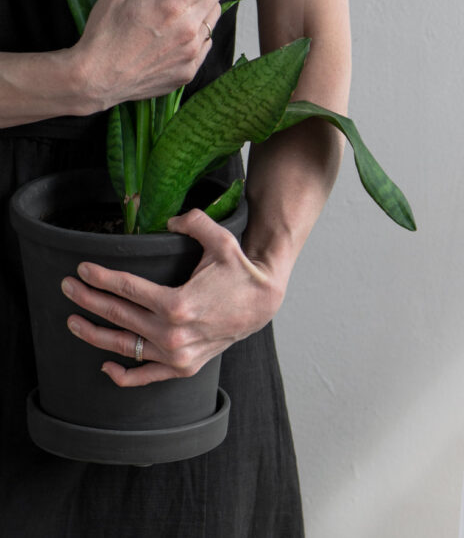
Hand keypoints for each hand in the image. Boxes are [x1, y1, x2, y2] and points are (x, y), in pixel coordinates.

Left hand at [60, 209, 285, 386]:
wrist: (264, 303)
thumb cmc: (241, 271)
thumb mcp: (221, 241)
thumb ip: (193, 222)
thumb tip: (170, 217)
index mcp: (177, 304)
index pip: (126, 289)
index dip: (100, 278)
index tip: (82, 269)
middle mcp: (172, 334)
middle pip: (118, 315)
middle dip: (87, 299)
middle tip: (67, 286)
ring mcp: (177, 355)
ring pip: (123, 346)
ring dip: (93, 334)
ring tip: (73, 321)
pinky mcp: (184, 367)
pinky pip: (146, 376)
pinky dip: (123, 375)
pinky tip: (104, 365)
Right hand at [72, 0, 224, 109]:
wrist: (96, 78)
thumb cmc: (104, 32)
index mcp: (173, 6)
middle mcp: (190, 30)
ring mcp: (193, 53)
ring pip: (213, 20)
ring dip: (204, 7)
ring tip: (180, 5)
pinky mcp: (191, 70)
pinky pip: (206, 43)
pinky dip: (198, 32)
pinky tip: (177, 31)